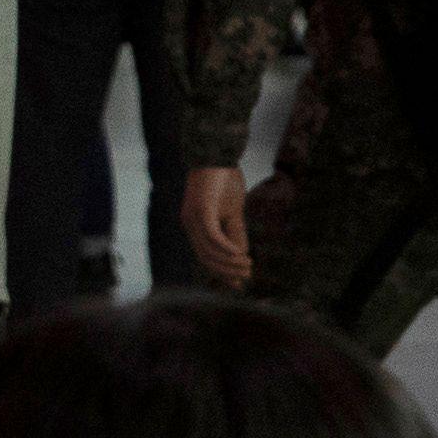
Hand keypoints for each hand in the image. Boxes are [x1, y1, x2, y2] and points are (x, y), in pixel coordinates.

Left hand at [182, 166, 253, 288]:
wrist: (217, 153)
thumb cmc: (225, 180)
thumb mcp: (233, 211)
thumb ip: (235, 232)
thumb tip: (241, 254)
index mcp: (194, 226)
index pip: (205, 256)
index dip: (221, 272)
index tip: (238, 284)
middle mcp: (190, 225)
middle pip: (205, 258)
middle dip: (226, 271)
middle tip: (246, 276)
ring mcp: (193, 218)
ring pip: (209, 250)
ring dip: (229, 261)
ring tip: (247, 265)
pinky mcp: (201, 209)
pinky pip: (212, 236)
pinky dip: (226, 247)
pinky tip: (240, 254)